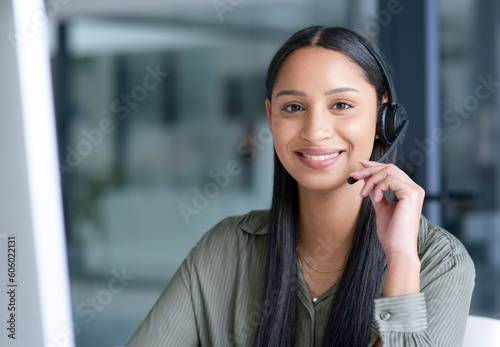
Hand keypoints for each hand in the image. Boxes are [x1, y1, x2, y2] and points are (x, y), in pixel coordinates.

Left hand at [349, 161, 423, 295]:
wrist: (398, 248)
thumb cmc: (391, 233)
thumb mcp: (381, 207)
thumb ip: (376, 192)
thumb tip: (366, 179)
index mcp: (409, 191)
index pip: (392, 170)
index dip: (375, 165)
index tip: (360, 165)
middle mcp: (414, 188)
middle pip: (389, 167)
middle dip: (369, 170)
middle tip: (353, 176)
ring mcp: (415, 190)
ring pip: (388, 171)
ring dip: (371, 180)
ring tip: (363, 194)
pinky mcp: (411, 194)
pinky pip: (390, 180)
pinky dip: (378, 187)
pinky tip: (376, 199)